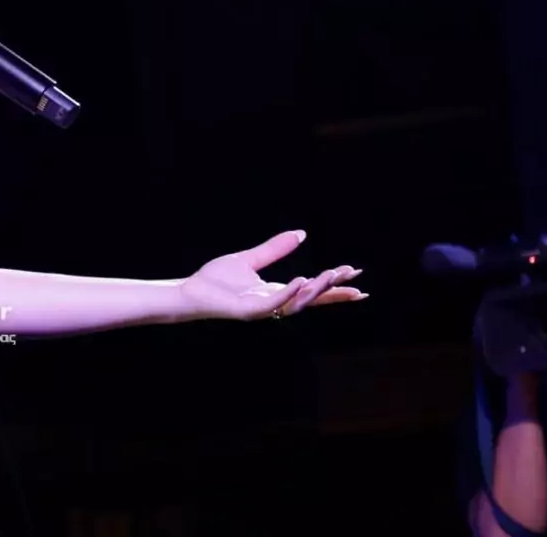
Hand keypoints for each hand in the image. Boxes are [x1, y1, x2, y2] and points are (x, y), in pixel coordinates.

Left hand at [177, 230, 366, 321]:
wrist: (190, 290)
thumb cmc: (216, 279)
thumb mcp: (250, 259)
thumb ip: (274, 249)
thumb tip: (301, 233)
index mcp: (277, 291)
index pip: (312, 289)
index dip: (334, 285)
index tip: (355, 274)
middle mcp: (274, 302)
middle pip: (312, 298)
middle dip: (333, 290)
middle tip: (352, 277)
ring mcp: (263, 309)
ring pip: (297, 303)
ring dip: (316, 290)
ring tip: (330, 274)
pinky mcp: (249, 312)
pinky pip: (274, 305)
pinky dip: (289, 294)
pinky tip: (301, 280)